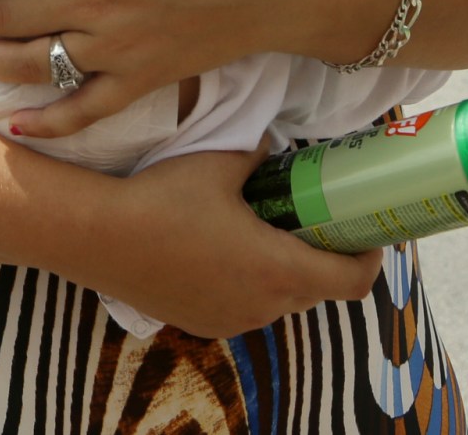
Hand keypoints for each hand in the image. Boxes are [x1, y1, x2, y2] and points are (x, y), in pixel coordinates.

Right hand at [93, 145, 381, 337]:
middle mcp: (263, 307)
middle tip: (313, 216)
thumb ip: (260, 153)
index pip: (353, 281)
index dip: (370, 256)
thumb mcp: (221, 163)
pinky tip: (225, 249)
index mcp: (279, 269)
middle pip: (317, 289)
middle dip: (322, 255)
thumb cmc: (163, 196)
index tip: (366, 229)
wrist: (96, 234)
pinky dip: (251, 283)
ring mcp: (231, 321)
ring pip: (280, 299)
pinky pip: (246, 307)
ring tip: (265, 229)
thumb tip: (274, 145)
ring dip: (284, 270)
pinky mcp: (202, 323)